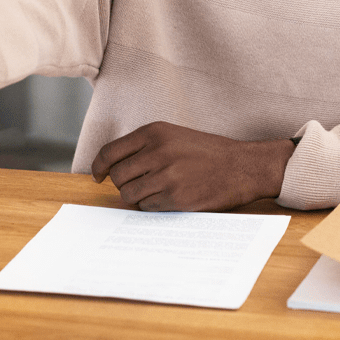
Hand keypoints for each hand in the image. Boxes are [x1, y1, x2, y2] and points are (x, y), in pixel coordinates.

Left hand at [90, 121, 294, 211]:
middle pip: (118, 176)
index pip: (110, 152)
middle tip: (137, 186)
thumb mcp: (174, 136)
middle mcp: (157, 152)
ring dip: (137, 198)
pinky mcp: (175, 197)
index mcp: (154, 132)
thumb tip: (111, 167)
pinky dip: (153, 206)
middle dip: (123, 184)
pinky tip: (168, 198)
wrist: (242, 166)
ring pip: (129, 195)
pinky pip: (147, 207)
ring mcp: (166, 176)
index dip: (99, 166)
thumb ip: (144, 147)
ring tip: (155, 192)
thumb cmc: (207, 152)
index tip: (98, 175)